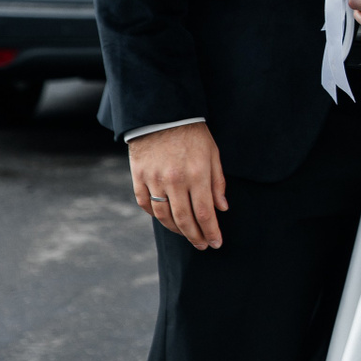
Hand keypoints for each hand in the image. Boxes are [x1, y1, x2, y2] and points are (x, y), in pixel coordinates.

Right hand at [130, 122, 227, 249]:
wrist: (162, 115)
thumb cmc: (193, 134)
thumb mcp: (213, 154)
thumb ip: (217, 183)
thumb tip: (222, 208)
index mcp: (197, 174)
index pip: (205, 213)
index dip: (211, 231)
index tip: (216, 243)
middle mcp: (175, 181)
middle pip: (184, 219)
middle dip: (195, 236)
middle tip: (202, 245)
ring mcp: (154, 180)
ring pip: (164, 216)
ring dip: (176, 229)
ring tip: (187, 234)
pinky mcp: (138, 178)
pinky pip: (146, 204)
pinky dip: (156, 215)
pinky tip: (166, 219)